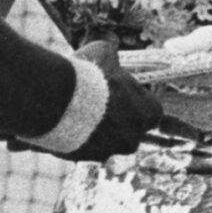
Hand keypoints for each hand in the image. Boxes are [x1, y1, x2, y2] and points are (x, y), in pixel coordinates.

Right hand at [68, 38, 160, 159]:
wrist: (58, 100)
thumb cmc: (87, 76)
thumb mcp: (104, 54)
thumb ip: (112, 58)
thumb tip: (110, 54)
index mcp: (148, 113)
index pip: (153, 114)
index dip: (138, 104)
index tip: (124, 96)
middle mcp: (133, 137)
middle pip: (131, 132)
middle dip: (118, 122)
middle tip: (99, 106)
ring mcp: (110, 151)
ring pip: (107, 144)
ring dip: (97, 132)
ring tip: (77, 114)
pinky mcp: (86, 159)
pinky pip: (85, 150)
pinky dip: (78, 139)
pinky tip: (65, 124)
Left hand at [154, 19, 211, 130]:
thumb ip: (204, 38)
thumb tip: (169, 48)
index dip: (181, 74)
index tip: (155, 70)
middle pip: (209, 109)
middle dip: (176, 104)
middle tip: (149, 95)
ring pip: (209, 121)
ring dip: (180, 114)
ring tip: (155, 101)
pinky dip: (192, 116)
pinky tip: (173, 106)